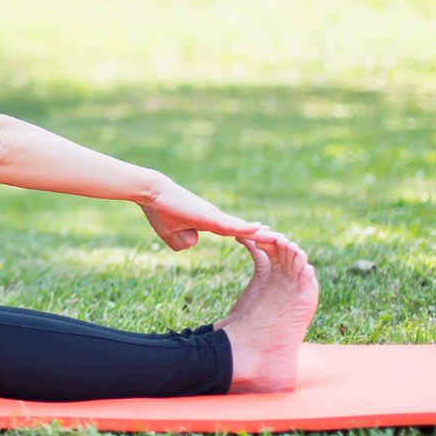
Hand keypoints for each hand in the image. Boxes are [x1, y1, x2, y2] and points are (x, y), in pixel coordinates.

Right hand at [139, 176, 280, 251]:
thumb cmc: (159, 211)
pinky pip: (231, 225)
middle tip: (283, 240)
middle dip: (264, 236)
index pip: (235, 230)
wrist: (152, 194)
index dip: (251, 235)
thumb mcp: (171, 235)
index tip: (266, 240)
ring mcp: (213, 216)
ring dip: (261, 234)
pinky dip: (246, 228)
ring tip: (280, 238)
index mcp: (209, 221)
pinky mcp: (208, 217)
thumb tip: (196, 242)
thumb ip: (184, 242)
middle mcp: (215, 216)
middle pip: (245, 228)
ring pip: (243, 227)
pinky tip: (260, 229)